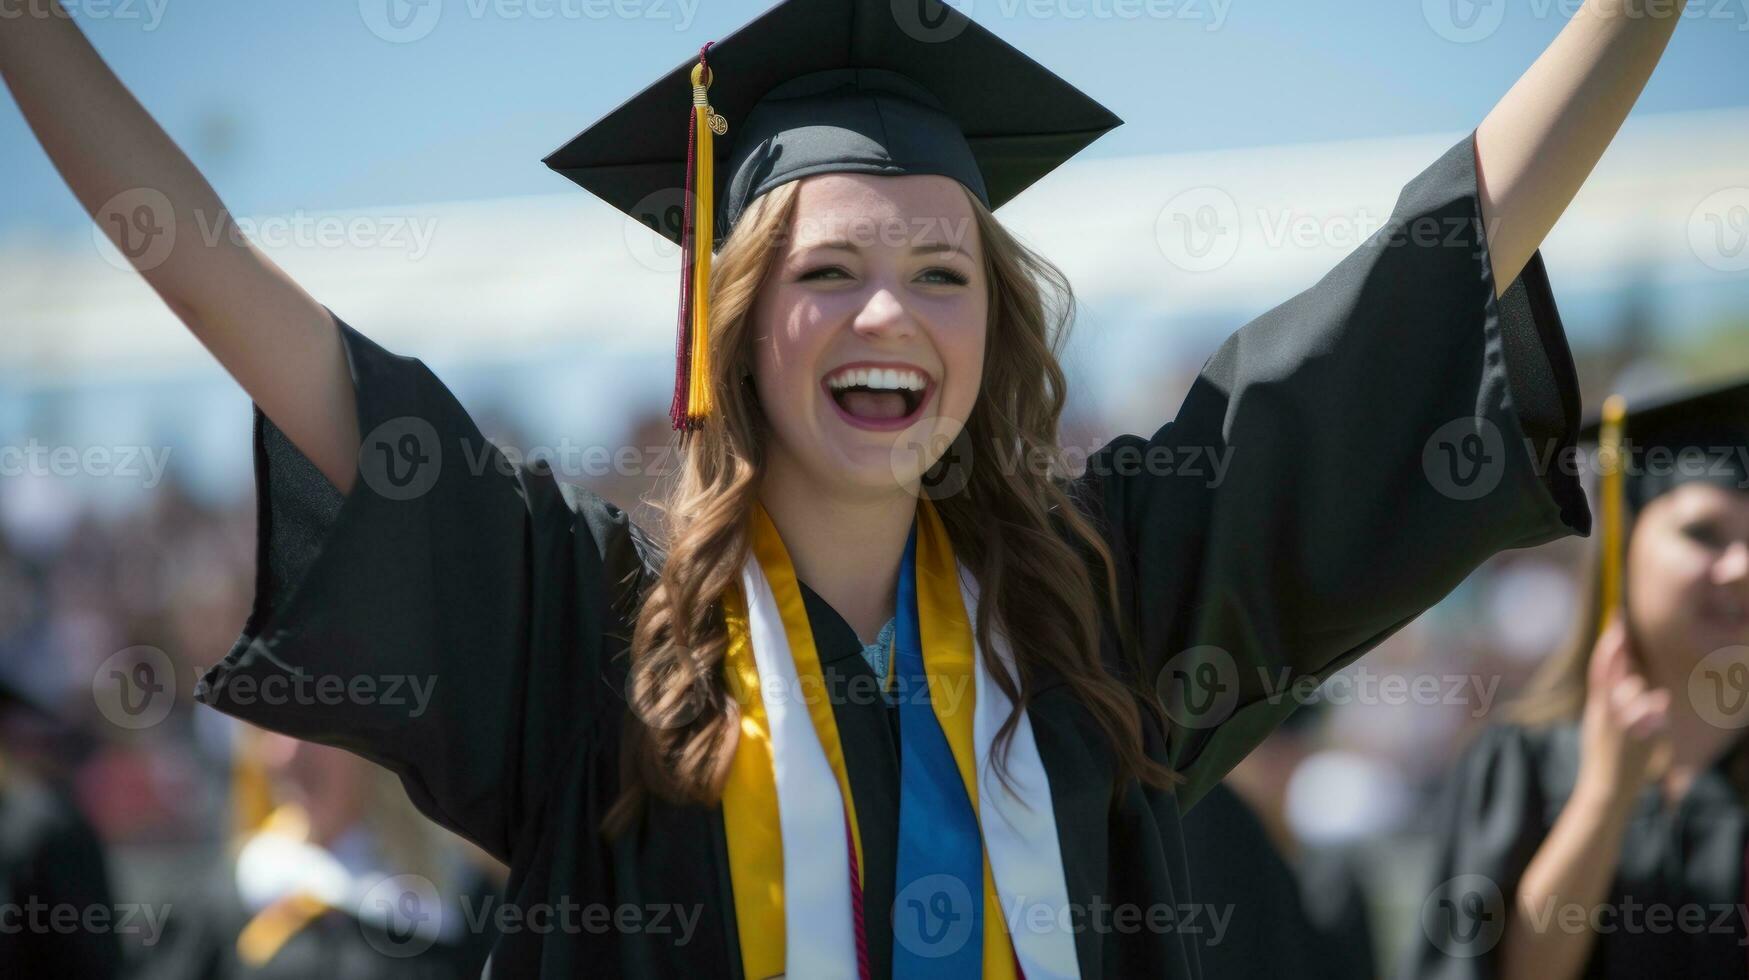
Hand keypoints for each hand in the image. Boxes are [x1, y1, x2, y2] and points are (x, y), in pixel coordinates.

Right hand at [1575, 617, 1670, 806]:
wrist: (1605, 789)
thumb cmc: (1610, 758)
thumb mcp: (1613, 729)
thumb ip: (1635, 710)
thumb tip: (1661, 696)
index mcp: (1596, 707)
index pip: (1600, 669)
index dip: (1607, 646)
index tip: (1615, 624)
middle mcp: (1603, 710)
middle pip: (1613, 673)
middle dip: (1618, 655)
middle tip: (1620, 628)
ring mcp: (1614, 720)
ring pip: (1634, 691)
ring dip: (1642, 699)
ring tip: (1643, 721)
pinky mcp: (1628, 733)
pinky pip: (1646, 711)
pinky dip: (1653, 710)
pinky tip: (1659, 712)